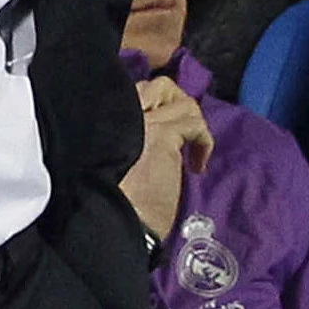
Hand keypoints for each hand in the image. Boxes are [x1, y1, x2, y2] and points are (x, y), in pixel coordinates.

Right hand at [122, 74, 209, 246]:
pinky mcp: (162, 135)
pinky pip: (194, 125)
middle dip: (176, 107)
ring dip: (193, 124)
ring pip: (180, 101)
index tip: (166, 129)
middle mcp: (121, 110)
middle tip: (182, 135)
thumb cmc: (115, 202)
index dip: (156, 104)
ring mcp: (142, 120)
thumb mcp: (116, 161)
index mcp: (104, 117)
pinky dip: (204, 143)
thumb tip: (156, 135)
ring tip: (192, 151)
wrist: (113, 222)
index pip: (136, 91)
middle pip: (156, 86)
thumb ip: (130, 139)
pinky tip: (197, 166)